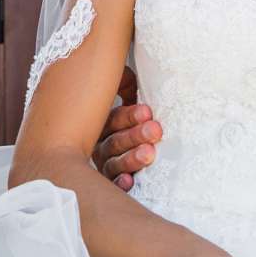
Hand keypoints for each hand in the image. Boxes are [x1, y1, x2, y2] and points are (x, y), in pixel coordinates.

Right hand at [95, 68, 160, 190]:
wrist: (142, 154)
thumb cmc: (137, 119)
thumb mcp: (128, 95)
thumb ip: (125, 83)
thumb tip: (126, 71)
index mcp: (104, 124)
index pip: (113, 119)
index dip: (129, 116)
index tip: (147, 111)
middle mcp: (100, 145)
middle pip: (114, 141)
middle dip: (135, 135)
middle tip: (154, 131)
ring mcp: (105, 166)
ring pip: (114, 163)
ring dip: (130, 158)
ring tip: (149, 153)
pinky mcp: (113, 184)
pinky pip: (114, 185)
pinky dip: (121, 183)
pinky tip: (129, 181)